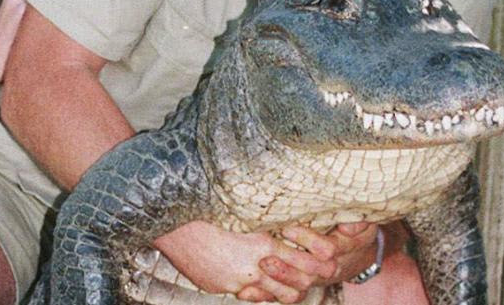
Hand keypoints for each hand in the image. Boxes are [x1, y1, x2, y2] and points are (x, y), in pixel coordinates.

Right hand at [154, 221, 337, 302]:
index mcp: (262, 243)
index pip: (302, 261)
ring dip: (281, 289)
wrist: (173, 222)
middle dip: (307, 281)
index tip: (330, 259)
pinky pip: (245, 292)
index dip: (318, 262)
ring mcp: (236, 280)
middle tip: (319, 274)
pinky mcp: (221, 286)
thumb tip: (288, 220)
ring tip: (288, 279)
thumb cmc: (208, 209)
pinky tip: (255, 277)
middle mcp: (253, 265)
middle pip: (294, 286)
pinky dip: (254, 287)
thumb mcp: (244, 212)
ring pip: (272, 295)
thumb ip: (266, 221)